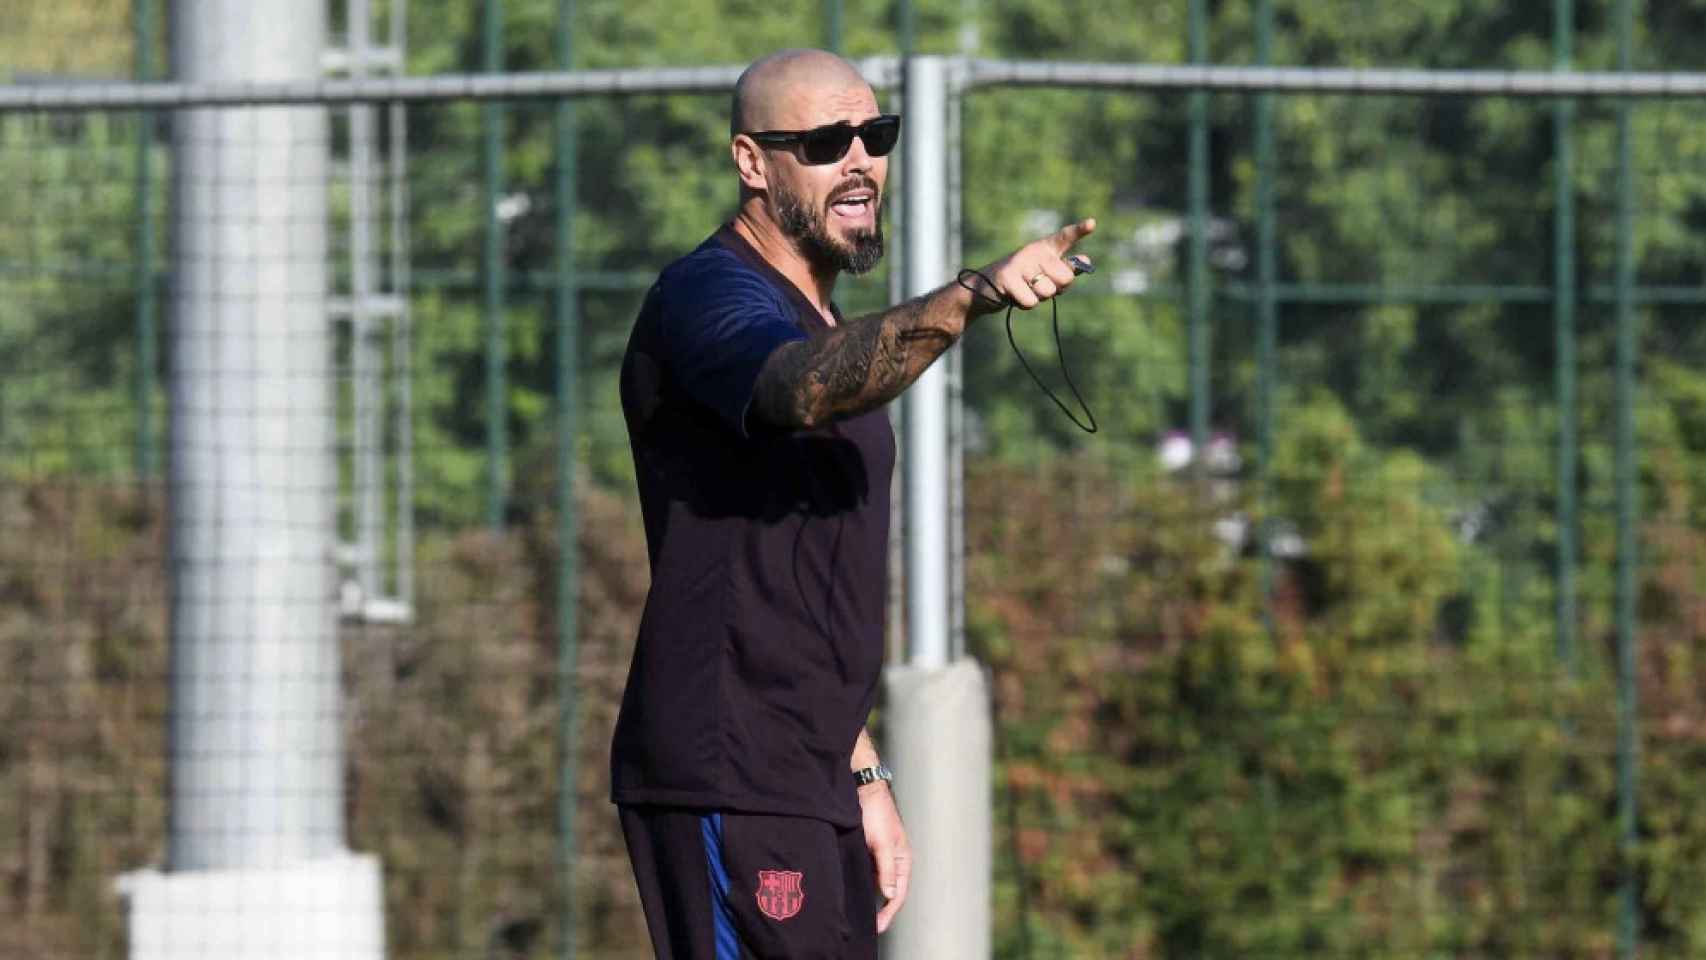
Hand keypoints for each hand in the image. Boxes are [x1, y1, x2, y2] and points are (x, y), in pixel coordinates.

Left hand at [859, 781, 911, 933]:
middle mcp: (894, 860)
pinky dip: (863, 883)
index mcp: (903, 859)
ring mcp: (881, 856)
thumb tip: (889, 895)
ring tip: (860, 912)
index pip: (898, 893)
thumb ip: (886, 870)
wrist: (862, 789)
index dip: (889, 912)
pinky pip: (868, 873)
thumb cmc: (876, 813)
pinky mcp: (869, 850)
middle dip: (881, 908)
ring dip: (871, 896)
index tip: (878, 926)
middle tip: (869, 925)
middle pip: (889, 891)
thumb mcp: (882, 843)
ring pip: (877, 882)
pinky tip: (853, 890)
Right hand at [976, 217, 1096, 312]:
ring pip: (1048, 292)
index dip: (1079, 230)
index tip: (1092, 223)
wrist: (984, 290)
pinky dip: (1024, 304)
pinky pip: (1031, 301)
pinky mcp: (1007, 277)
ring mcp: (1019, 263)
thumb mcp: (1044, 274)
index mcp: (1044, 249)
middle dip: (1056, 289)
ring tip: (1024, 290)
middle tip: (1038, 286)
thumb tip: (1086, 260)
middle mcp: (1033, 252)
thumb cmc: (1020, 282)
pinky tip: (1014, 296)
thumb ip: (1065, 269)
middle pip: (1065, 278)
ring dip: (1038, 298)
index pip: (1064, 237)